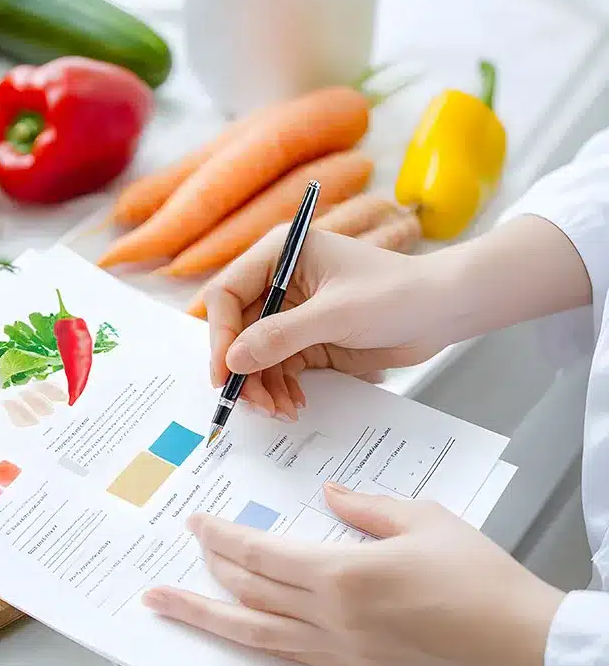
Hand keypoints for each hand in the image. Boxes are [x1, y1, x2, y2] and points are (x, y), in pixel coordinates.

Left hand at [142, 484, 563, 665]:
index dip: (221, 538)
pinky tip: (242, 631)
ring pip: (257, 634)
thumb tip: (331, 497)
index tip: (196, 524)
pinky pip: (291, 655)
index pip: (260, 555)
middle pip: (249, 594)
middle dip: (206, 573)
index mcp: (342, 575)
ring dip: (209, 618)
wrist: (520, 640)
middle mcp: (332, 618)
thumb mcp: (421, 518)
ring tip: (169, 608)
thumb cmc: (479, 578)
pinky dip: (257, 641)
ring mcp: (341, 652)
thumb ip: (365, 507)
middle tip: (173, 561)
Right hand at [202, 228, 454, 419]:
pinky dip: (279, 388)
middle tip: (249, 403)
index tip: (224, 373)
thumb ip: (280, 336)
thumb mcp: (336, 315)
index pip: (226, 294)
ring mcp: (291, 312)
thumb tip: (232, 361)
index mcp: (280, 255)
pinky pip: (277, 367)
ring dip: (260, 385)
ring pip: (254, 354)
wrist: (446, 310)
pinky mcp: (307, 338)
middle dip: (241, 368)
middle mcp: (278, 281)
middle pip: (236, 330)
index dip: (220, 335)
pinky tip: (292, 404)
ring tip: (278, 410)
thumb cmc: (398, 294)